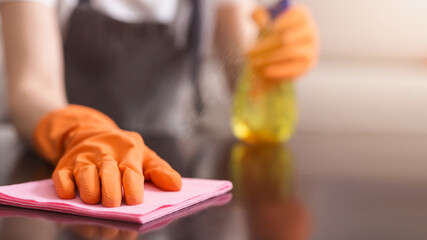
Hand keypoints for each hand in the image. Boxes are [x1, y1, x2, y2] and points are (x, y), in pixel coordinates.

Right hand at [33, 105, 181, 206]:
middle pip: (108, 174)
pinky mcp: (64, 165)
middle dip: (111, 192)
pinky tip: (70, 196)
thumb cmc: (122, 150)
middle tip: (114, 205)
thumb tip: (176, 186)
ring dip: (89, 192)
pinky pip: (61, 178)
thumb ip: (159, 171)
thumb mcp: (143, 155)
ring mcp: (83, 159)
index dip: (133, 188)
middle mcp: (105, 153)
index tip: (135, 202)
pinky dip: (65, 188)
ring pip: (85, 176)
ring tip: (96, 202)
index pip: (132, 171)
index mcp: (128, 151)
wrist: (89, 132)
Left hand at [248, 4, 317, 80]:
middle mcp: (310, 31)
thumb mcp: (266, 27)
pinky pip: (293, 68)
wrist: (279, 60)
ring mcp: (311, 48)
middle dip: (265, 45)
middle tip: (248, 52)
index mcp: (301, 17)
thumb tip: (254, 13)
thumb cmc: (272, 39)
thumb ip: (261, 18)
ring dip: (269, 58)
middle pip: (286, 37)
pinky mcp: (308, 64)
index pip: (297, 14)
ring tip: (254, 64)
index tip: (269, 29)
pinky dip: (278, 70)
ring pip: (289, 52)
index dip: (283, 21)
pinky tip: (265, 72)